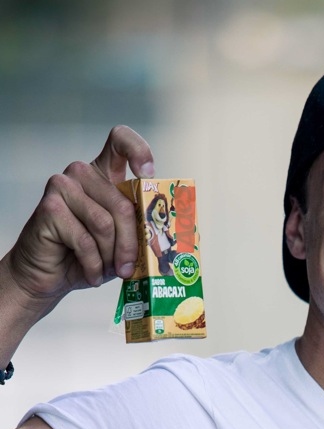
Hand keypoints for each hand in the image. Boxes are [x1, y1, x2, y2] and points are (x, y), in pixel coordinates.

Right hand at [6, 126, 154, 308]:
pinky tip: (90, 274)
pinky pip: (85, 241)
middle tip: (128, 268)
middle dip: (130, 244)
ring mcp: (62, 186)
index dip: (138, 151)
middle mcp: (82, 174)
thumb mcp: (118, 242)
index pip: (120, 142)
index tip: (148, 175)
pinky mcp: (50, 208)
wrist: (49, 276)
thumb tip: (159, 237)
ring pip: (104, 224)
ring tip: (105, 269)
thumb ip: (136, 230)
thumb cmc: (86, 257)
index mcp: (102, 174)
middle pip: (122, 204)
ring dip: (110, 256)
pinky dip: (93, 265)